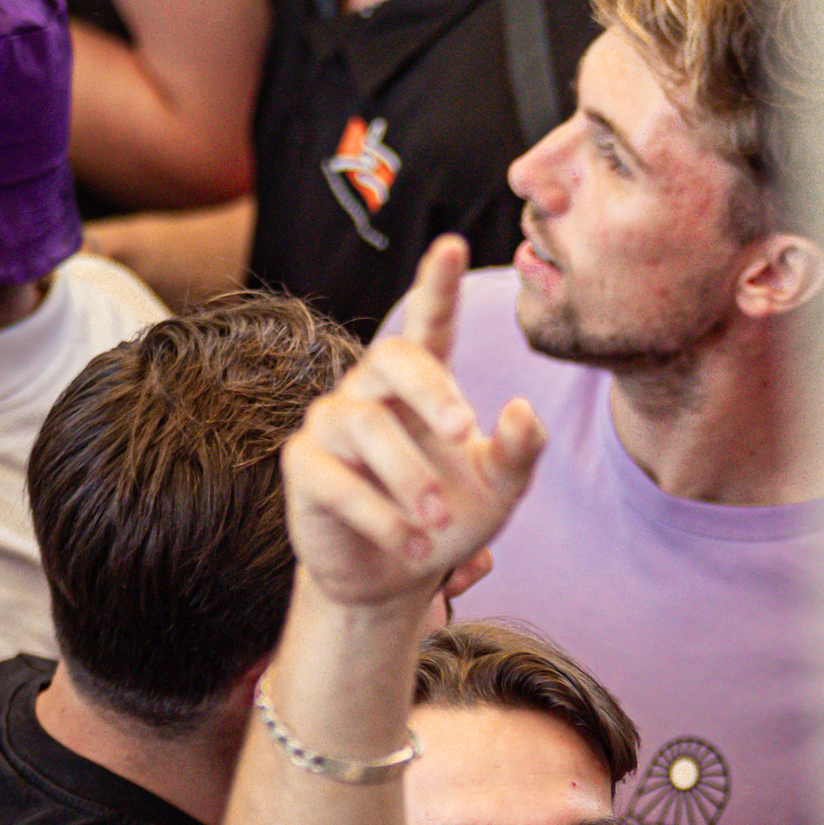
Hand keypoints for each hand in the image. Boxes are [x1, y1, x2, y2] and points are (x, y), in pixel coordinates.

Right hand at [281, 237, 543, 608]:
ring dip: (409, 477)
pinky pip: (336, 480)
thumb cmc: (448, 519)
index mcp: (422, 384)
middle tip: (465, 431)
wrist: (396, 579)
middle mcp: (371, 391)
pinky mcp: (303, 467)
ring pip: (365, 426)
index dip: (437, 285)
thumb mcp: (500, 490)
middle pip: (392, 355)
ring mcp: (330, 424)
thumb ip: (520, 451)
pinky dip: (380, 516)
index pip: (429, 324)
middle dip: (431, 389)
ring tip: (437, 523)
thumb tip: (520, 408)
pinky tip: (412, 545)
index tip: (452, 245)